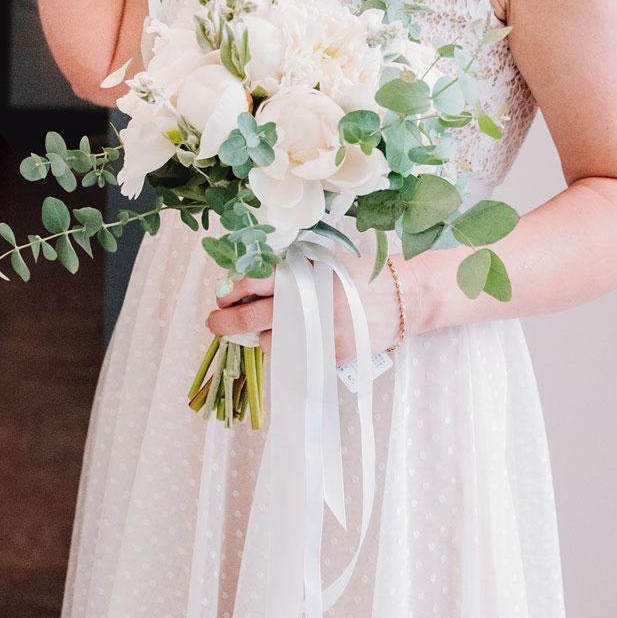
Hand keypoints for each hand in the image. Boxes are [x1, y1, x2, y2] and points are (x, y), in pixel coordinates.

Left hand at [204, 259, 405, 358]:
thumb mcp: (323, 261)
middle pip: (250, 318)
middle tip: (214, 322)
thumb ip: (289, 270)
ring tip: (260, 329)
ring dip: (258, 336)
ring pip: (268, 342)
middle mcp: (306, 305)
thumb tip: (245, 283)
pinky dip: (285, 348)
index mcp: (301, 275)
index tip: (221, 296)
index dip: (229, 291)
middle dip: (224, 322)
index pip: (251, 282)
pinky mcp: (328, 354)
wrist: (402, 297)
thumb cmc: (358, 275)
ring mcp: (317, 333)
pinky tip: (290, 339)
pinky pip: (292, 356)